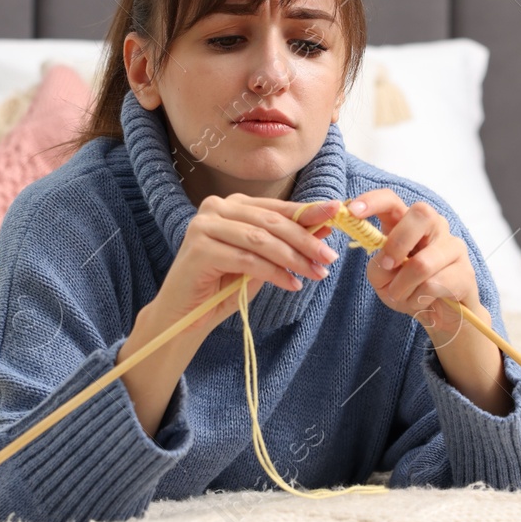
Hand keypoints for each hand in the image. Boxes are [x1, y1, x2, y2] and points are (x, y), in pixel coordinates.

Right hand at [152, 193, 344, 338]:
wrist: (183, 316)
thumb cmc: (222, 286)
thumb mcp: (261, 261)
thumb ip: (286, 244)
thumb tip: (323, 229)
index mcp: (231, 205)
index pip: (276, 208)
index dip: (308, 212)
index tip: (336, 216)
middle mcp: (215, 207)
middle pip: (271, 221)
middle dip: (305, 240)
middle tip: (329, 257)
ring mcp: (205, 225)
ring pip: (261, 239)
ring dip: (293, 258)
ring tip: (316, 274)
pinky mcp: (200, 248)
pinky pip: (247, 260)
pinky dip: (274, 273)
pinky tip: (292, 284)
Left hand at [344, 190, 486, 343]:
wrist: (440, 317)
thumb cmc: (409, 290)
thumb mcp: (383, 281)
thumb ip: (378, 267)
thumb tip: (386, 260)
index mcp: (408, 223)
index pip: (392, 200)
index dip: (373, 201)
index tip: (352, 211)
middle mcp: (434, 228)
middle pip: (421, 214)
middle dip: (397, 243)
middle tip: (389, 266)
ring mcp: (454, 247)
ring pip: (422, 262)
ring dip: (404, 287)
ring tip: (404, 297)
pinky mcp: (466, 272)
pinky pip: (435, 284)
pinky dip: (419, 299)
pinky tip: (423, 302)